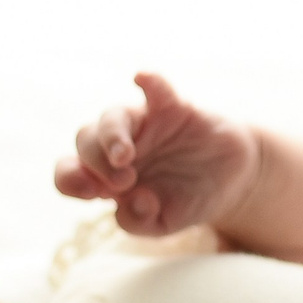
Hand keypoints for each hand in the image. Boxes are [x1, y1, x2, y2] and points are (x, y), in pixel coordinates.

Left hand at [55, 72, 260, 236]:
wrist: (232, 181)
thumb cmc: (189, 200)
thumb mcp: (165, 224)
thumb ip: (139, 222)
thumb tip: (129, 201)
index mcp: (107, 178)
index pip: (70, 173)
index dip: (70, 180)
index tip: (93, 194)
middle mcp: (118, 147)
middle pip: (85, 140)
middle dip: (94, 161)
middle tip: (123, 181)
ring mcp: (145, 125)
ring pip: (112, 116)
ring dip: (112, 134)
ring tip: (124, 156)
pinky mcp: (173, 109)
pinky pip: (156, 90)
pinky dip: (149, 82)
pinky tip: (142, 78)